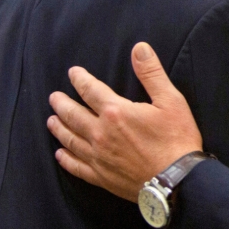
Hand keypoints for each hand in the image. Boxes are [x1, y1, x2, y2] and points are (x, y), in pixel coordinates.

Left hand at [48, 42, 202, 201]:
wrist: (178, 180)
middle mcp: (100, 133)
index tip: (72, 73)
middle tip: (53, 97)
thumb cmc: (177, 139)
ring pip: (70, 139)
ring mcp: (98, 157)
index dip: (80, 79)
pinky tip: (60, 154)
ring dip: (59, 128)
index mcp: (116, 112)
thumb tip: (139, 48)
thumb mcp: (170, 101)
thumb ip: (152, 73)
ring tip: (51, 121)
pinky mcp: (101, 177)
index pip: (90, 90)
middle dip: (61, 103)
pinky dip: (66, 159)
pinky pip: (76, 166)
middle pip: (73, 115)